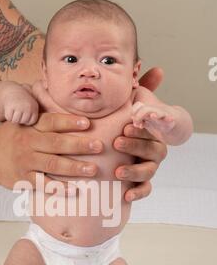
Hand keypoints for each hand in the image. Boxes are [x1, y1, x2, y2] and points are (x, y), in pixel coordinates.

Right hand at [0, 112, 102, 190]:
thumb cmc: (8, 139)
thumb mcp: (19, 122)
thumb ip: (41, 118)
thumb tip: (70, 113)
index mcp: (29, 127)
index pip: (51, 122)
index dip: (69, 122)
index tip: (88, 124)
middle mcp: (27, 143)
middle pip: (56, 144)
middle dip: (79, 145)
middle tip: (99, 146)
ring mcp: (25, 162)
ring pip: (53, 165)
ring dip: (74, 168)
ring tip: (93, 169)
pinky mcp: (23, 180)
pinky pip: (43, 184)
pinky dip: (59, 188)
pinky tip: (74, 190)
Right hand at [2, 84, 38, 125]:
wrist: (12, 91)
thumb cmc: (22, 102)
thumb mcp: (31, 106)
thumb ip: (33, 115)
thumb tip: (36, 130)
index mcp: (34, 107)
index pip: (31, 122)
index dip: (26, 120)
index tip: (24, 115)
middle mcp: (28, 107)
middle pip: (23, 121)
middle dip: (19, 119)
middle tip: (17, 111)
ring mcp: (19, 107)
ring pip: (15, 121)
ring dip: (13, 118)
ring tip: (14, 111)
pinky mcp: (11, 106)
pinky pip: (9, 118)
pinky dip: (8, 115)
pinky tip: (9, 109)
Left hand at [114, 67, 166, 201]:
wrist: (106, 152)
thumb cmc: (118, 125)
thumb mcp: (127, 106)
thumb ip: (141, 89)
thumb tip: (158, 69)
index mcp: (149, 133)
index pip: (152, 131)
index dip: (141, 129)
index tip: (126, 124)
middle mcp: (151, 151)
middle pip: (153, 151)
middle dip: (136, 146)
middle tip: (117, 142)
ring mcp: (146, 168)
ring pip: (148, 172)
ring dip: (134, 171)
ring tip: (117, 172)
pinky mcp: (138, 185)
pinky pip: (144, 191)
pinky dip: (137, 193)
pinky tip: (125, 195)